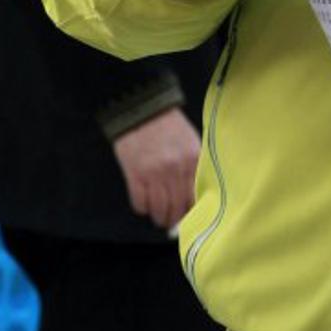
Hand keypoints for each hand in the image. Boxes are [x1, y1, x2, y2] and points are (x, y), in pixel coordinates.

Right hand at [112, 107, 201, 229]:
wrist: (142, 109)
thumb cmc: (169, 125)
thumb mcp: (191, 142)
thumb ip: (194, 166)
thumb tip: (195, 196)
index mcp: (193, 160)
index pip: (196, 197)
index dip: (192, 211)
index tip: (190, 217)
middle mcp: (176, 170)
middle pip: (177, 208)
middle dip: (174, 219)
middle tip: (172, 221)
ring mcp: (154, 174)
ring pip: (159, 210)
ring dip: (159, 217)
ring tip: (159, 216)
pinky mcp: (135, 176)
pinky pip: (140, 204)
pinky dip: (143, 208)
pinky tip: (145, 204)